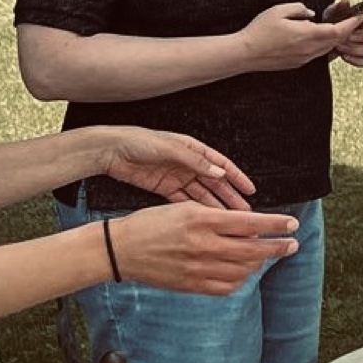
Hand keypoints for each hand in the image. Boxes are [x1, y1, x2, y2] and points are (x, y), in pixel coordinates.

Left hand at [93, 126, 253, 208]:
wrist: (112, 151)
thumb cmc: (140, 142)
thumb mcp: (171, 149)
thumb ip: (196, 162)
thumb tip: (220, 172)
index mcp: (193, 149)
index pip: (221, 164)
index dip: (237, 177)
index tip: (250, 190)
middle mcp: (188, 164)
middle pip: (214, 182)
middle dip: (229, 197)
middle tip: (243, 212)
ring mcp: (177, 177)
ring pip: (201, 194)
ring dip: (214, 206)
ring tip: (227, 220)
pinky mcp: (164, 188)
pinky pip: (184, 201)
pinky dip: (194, 209)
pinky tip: (203, 219)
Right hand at [110, 204, 298, 294]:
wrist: (122, 250)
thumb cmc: (152, 223)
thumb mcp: (185, 208)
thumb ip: (217, 218)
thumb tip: (248, 227)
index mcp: (202, 221)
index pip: (250, 224)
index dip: (275, 225)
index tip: (292, 224)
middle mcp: (203, 246)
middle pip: (252, 250)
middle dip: (277, 247)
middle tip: (292, 244)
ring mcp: (198, 269)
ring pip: (242, 270)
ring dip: (259, 263)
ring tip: (267, 256)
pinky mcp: (192, 286)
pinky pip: (226, 287)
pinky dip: (240, 279)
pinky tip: (244, 272)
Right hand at [237, 3, 345, 72]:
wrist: (244, 54)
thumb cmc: (259, 30)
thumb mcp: (279, 10)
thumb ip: (299, 8)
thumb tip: (311, 13)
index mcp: (307, 35)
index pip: (337, 30)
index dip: (351, 23)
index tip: (360, 16)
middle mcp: (309, 50)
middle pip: (336, 41)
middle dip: (347, 30)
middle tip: (353, 19)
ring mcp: (304, 59)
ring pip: (327, 48)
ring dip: (334, 38)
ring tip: (338, 26)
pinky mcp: (297, 64)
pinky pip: (317, 54)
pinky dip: (323, 45)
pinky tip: (319, 37)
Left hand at [317, 10, 362, 67]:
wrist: (323, 41)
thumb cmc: (330, 25)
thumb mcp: (331, 14)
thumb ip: (339, 8)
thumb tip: (346, 2)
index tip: (358, 21)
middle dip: (362, 36)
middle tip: (348, 36)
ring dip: (354, 48)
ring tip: (340, 46)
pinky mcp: (362, 58)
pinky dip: (355, 59)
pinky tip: (345, 56)